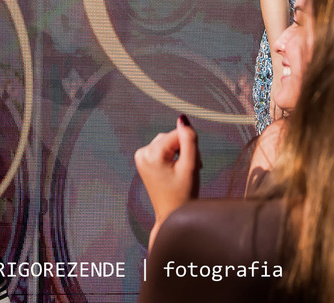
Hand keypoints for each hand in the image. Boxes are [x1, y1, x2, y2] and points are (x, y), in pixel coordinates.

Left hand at [134, 115, 200, 249]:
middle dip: (183, 150)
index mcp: (151, 154)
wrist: (171, 215)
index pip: (178, 135)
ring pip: (167, 142)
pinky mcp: (142, 160)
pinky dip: (170, 156)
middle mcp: (142, 153)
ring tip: (182, 171)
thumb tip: (182, 118)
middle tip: (188, 169)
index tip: (193, 164)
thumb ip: (189, 139)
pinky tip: (174, 171)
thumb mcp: (190, 165)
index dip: (190, 147)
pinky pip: (161, 148)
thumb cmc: (183, 195)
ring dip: (178, 153)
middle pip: (171, 137)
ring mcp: (140, 157)